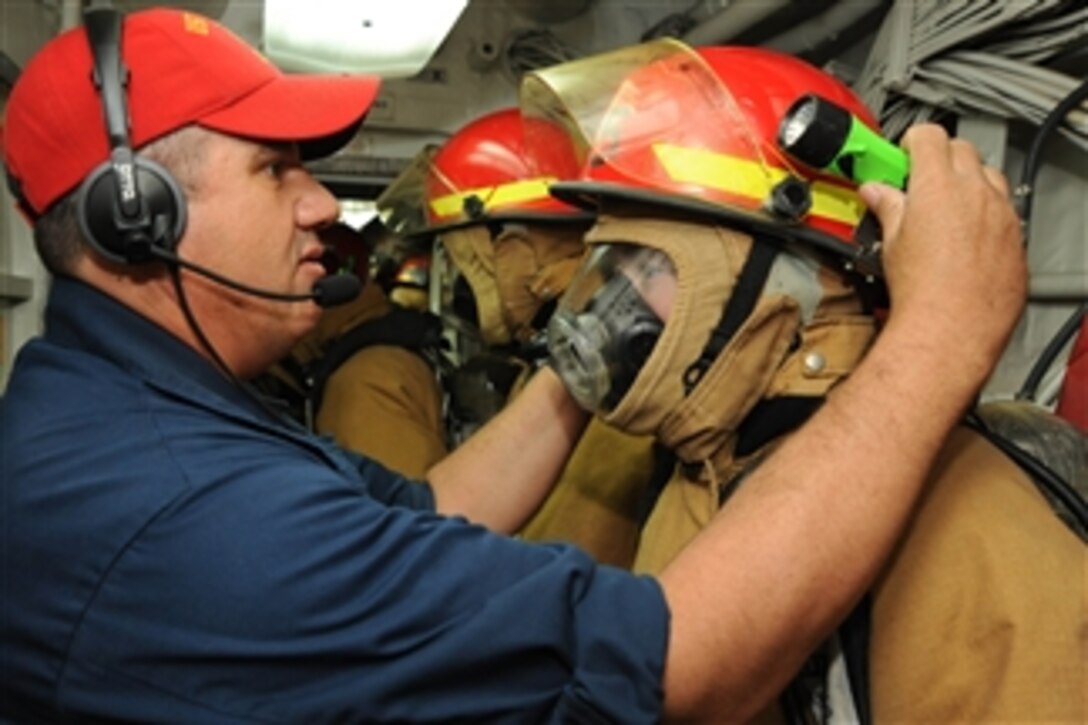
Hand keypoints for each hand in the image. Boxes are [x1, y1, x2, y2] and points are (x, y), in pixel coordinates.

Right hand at [859, 124, 1025, 382]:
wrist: (952, 330)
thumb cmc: (922, 292)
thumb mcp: (891, 243)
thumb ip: (887, 208)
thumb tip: (876, 193)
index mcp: (939, 186)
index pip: (929, 137)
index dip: (912, 141)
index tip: (902, 154)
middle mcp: (977, 193)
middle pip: (962, 150)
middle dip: (939, 158)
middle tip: (918, 181)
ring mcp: (1002, 215)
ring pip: (989, 177)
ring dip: (968, 182)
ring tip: (945, 207)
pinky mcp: (1016, 239)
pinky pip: (1005, 211)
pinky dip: (986, 213)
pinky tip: (966, 236)